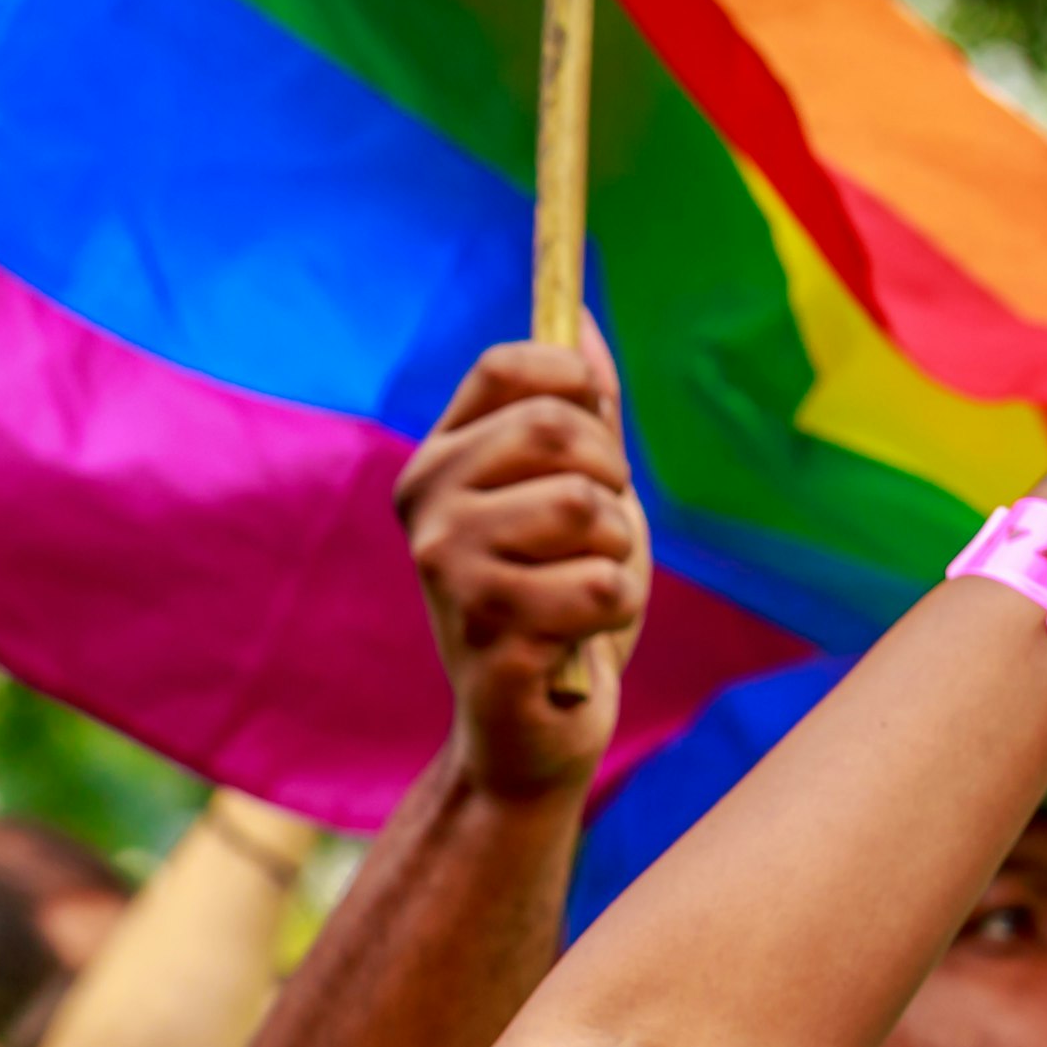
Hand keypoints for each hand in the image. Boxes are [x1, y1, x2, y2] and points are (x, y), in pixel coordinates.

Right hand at [398, 322, 650, 816]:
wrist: (532, 731)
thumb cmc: (557, 605)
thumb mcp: (576, 494)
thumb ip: (579, 411)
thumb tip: (580, 315)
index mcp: (438, 462)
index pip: (511, 368)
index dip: (575, 387)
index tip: (591, 435)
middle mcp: (428, 509)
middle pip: (558, 429)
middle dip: (611, 481)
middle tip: (594, 537)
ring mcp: (450, 573)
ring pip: (587, 509)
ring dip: (617, 557)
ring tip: (581, 594)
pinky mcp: (488, 636)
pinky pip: (601, 588)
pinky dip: (614, 615)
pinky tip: (576, 640)